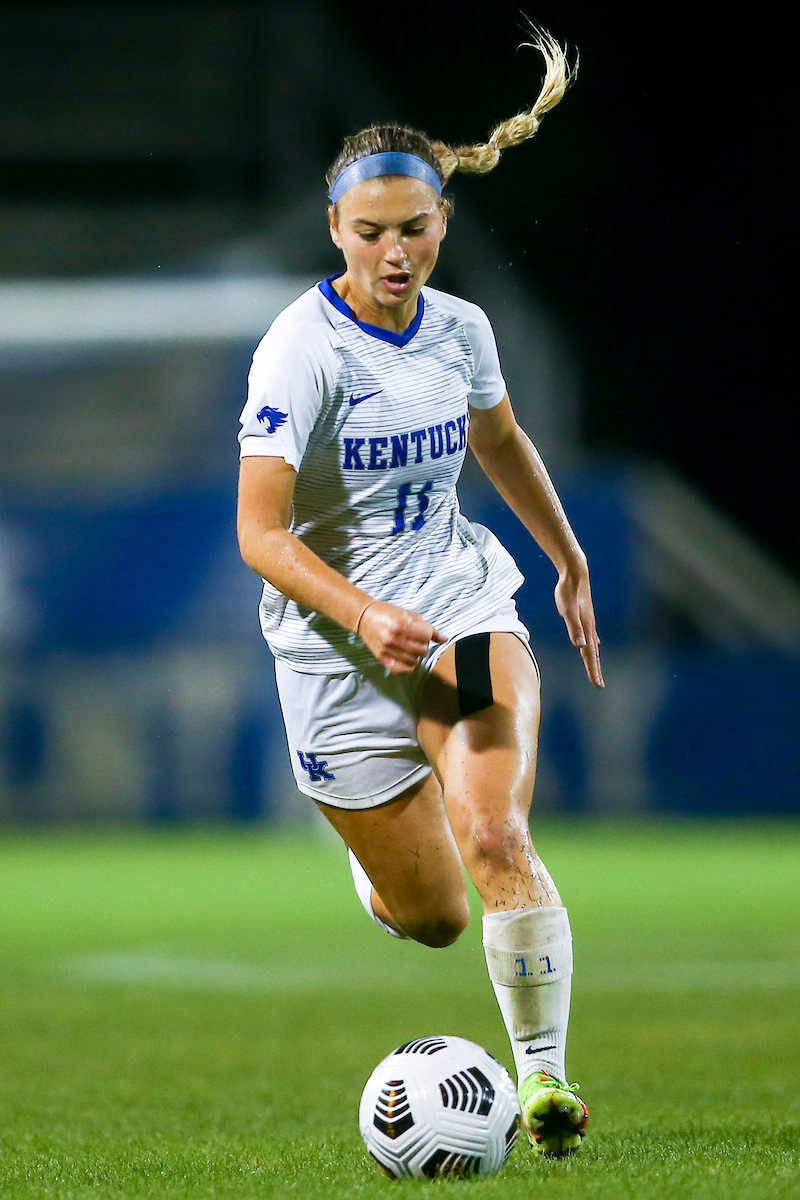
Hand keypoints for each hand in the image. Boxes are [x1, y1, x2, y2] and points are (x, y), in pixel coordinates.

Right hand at [357, 601, 445, 673]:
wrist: (364, 617)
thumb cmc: (388, 613)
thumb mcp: (409, 615)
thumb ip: (428, 627)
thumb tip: (445, 639)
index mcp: (401, 624)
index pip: (426, 636)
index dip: (427, 634)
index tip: (422, 631)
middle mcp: (394, 639)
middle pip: (422, 650)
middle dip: (423, 645)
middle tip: (416, 639)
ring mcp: (387, 650)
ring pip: (414, 661)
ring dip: (416, 655)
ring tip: (410, 647)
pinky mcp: (382, 658)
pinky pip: (402, 670)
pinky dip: (408, 666)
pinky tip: (407, 658)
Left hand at [554, 558, 603, 687]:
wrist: (575, 572)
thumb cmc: (569, 590)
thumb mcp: (568, 609)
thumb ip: (573, 627)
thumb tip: (579, 645)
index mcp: (586, 628)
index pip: (590, 654)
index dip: (593, 669)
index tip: (597, 684)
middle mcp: (589, 626)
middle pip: (593, 652)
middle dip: (595, 668)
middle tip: (598, 683)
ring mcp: (588, 621)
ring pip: (592, 644)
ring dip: (593, 658)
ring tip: (595, 669)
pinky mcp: (585, 615)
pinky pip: (591, 635)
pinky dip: (592, 644)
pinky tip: (593, 644)